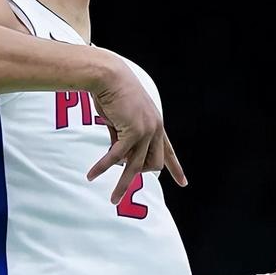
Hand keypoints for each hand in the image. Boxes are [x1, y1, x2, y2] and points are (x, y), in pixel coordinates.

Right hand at [85, 53, 186, 203]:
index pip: (169, 151)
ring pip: (136, 167)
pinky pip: (116, 156)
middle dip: (138, 175)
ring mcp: (146, 130)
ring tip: (113, 200)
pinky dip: (103, 167)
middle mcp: (155, 128)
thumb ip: (122, 137)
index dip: (176, 169)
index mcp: (156, 123)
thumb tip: (117, 157)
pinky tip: (91, 175)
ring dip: (123, 185)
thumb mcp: (121, 118)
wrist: (109, 75)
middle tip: (123, 182)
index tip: (184, 183)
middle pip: (153, 165)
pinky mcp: (132, 131)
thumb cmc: (112, 91)